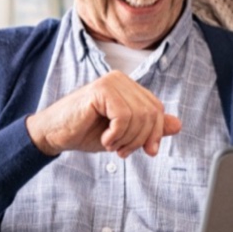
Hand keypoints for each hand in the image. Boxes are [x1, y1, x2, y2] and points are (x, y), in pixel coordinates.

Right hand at [25, 71, 181, 157]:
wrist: (54, 134)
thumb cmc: (86, 132)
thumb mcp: (124, 135)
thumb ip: (148, 128)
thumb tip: (178, 125)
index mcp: (128, 87)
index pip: (157, 109)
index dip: (156, 133)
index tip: (147, 152)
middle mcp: (121, 79)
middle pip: (151, 112)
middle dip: (140, 139)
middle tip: (122, 151)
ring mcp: (111, 82)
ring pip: (139, 115)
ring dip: (127, 139)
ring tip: (111, 145)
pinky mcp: (100, 89)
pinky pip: (123, 116)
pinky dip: (116, 134)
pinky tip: (105, 139)